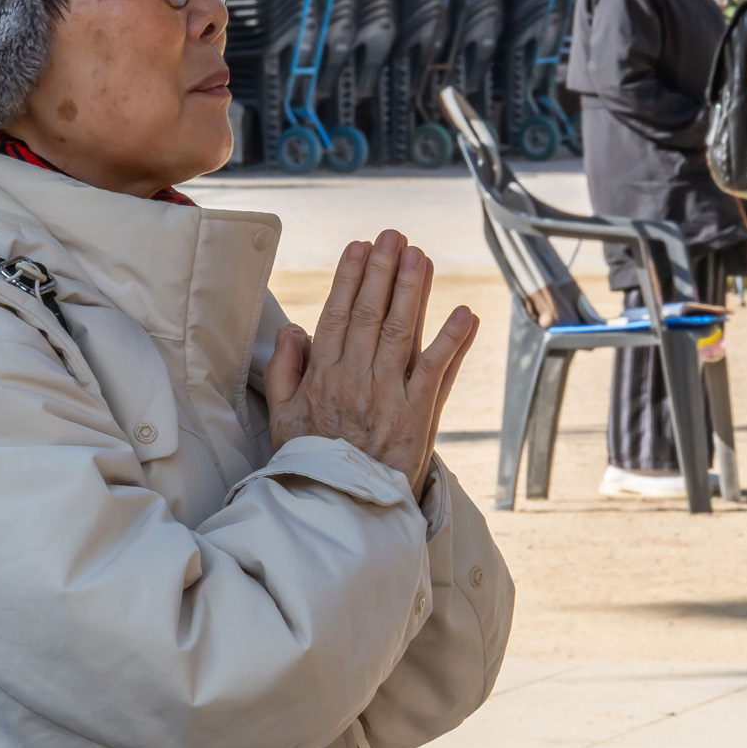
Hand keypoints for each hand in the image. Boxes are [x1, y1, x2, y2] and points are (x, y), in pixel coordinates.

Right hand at [266, 231, 479, 499]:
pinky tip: (464, 313)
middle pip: (370, 314)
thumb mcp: (282, 419)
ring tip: (420, 256)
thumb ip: (286, 371)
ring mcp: (388, 396)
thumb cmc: (312, 465)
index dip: (349, 278)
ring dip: (413, 291)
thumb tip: (294, 329)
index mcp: (322, 377)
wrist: (340, 512)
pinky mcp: (417, 416)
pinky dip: (452, 341)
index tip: (359, 246)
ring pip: (401, 331)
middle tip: (393, 235)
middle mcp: (354, 380)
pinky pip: (437, 371)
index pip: (337, 315)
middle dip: (382, 271)